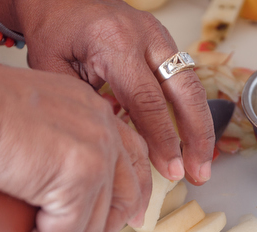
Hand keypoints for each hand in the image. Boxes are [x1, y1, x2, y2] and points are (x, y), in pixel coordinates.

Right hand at [0, 62, 152, 231]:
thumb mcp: (27, 119)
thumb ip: (52, 143)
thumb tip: (54, 183)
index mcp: (90, 108)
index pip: (132, 156)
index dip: (133, 193)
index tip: (131, 217)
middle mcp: (101, 128)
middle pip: (126, 196)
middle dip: (99, 229)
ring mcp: (95, 155)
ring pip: (92, 226)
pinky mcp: (78, 183)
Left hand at [13, 0, 215, 184]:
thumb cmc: (55, 33)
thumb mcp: (54, 71)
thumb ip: (87, 107)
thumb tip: (118, 146)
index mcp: (115, 41)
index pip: (148, 99)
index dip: (163, 139)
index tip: (171, 169)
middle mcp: (145, 35)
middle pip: (185, 91)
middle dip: (197, 136)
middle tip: (199, 173)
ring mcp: (160, 36)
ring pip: (193, 86)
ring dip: (201, 127)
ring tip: (201, 164)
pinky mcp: (166, 44)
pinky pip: (186, 81)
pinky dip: (192, 113)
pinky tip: (192, 142)